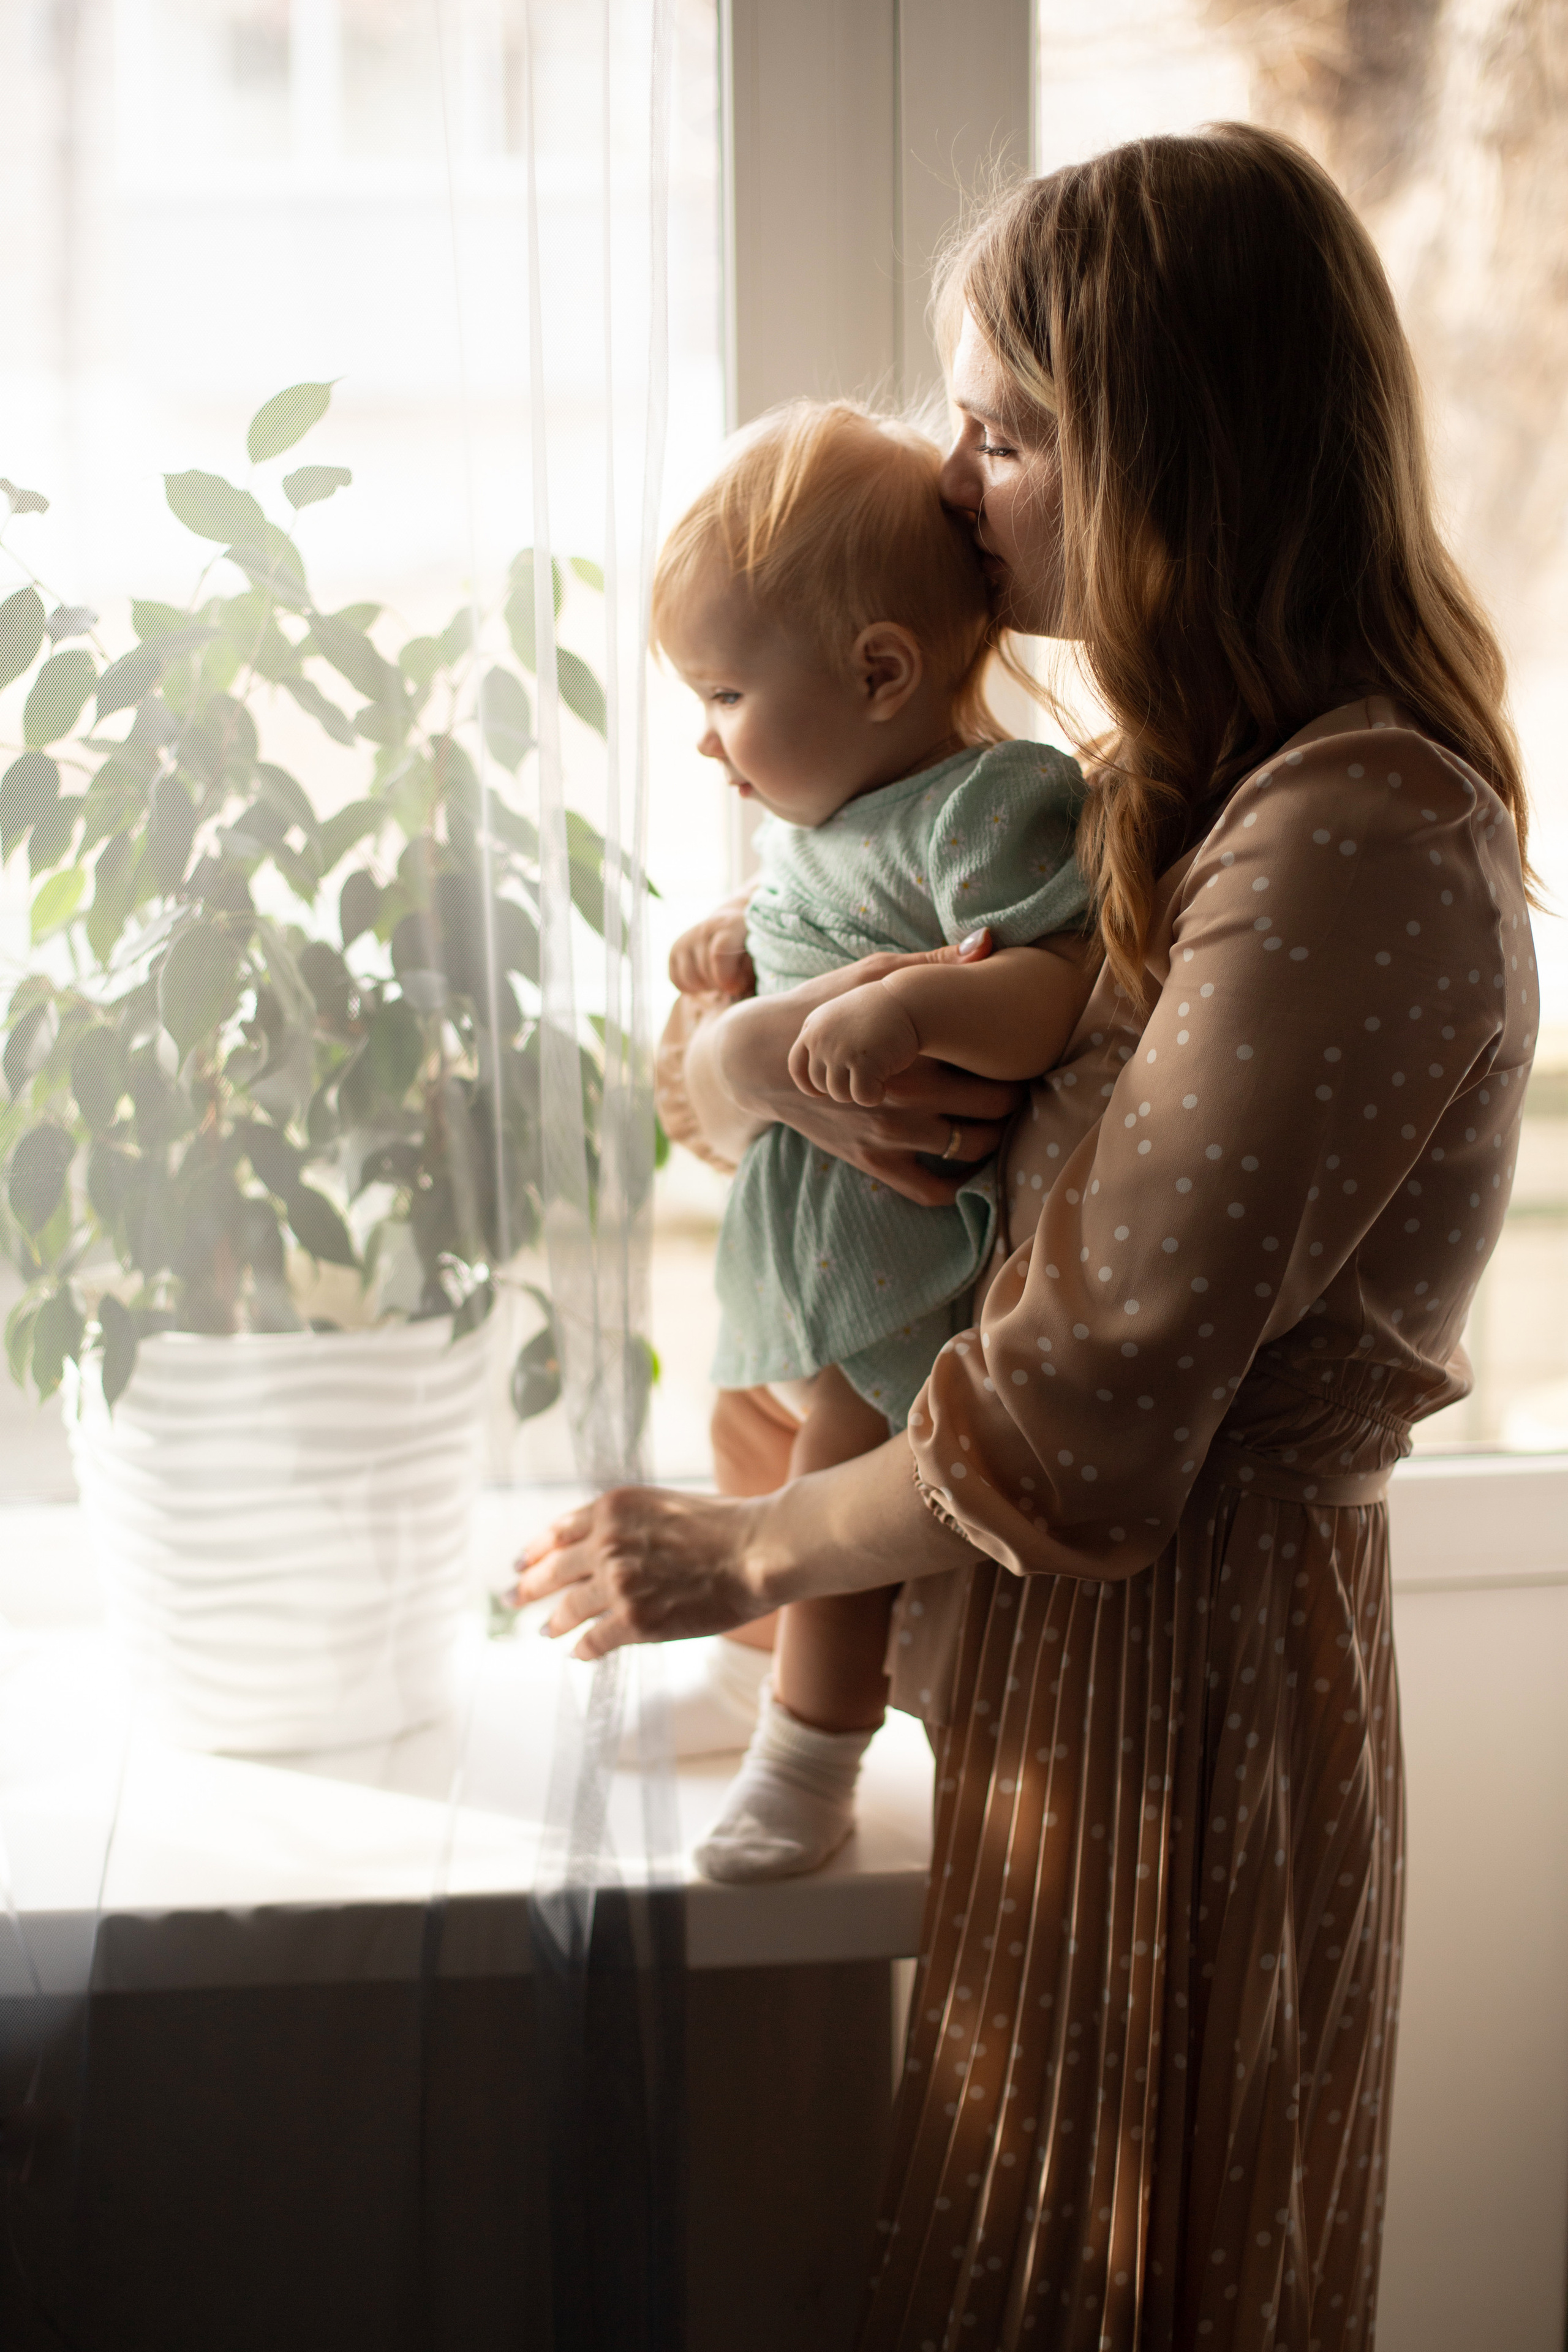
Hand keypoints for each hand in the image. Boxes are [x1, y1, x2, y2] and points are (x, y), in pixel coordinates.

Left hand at [515, 1486, 769, 1658]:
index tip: (521, 1562)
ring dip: (553, 1621)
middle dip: (527, 1587)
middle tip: (510, 1598)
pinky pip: (595, 1639)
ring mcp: (618, 1584)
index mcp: (612, 1508)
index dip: (535, 1550)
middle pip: (552, 1570)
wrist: (757, 1549)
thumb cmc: (724, 1524)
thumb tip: (601, 1547)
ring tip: (544, 1630)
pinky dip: (583, 1648)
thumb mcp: (662, 1504)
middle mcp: (606, 1543)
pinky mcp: (635, 1620)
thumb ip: (626, 1524)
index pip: (557, 1531)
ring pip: (569, 1608)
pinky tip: (577, 1653)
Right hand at [669, 906, 754, 998]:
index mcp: (730, 925)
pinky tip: (707, 979)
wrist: (732, 928)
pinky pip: (678, 981)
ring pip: (690, 979)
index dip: (727, 978)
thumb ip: (752, 969)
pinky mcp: (675, 950)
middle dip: (720, 985)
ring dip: (706, 987)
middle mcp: (705, 928)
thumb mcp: (760, 955)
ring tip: (720, 980)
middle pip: (705, 970)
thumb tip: (736, 985)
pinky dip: (692, 988)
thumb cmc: (752, 948)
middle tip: (732, 983)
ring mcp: (687, 938)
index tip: (737, 987)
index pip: (719, 954)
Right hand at [710, 928, 1019, 1204]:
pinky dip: (957, 1186)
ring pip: (971, 1149)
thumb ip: (933, 962)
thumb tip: (988, 941)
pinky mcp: (873, 1160)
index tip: (1024, 1048)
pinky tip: (966, 1164)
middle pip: (993, 1108)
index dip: (1021, 1056)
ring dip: (995, 1138)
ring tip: (999, 1119)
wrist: (759, 1059)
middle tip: (1020, 1083)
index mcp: (914, 1048)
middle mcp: (907, 1097)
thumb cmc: (822, 1006)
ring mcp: (889, 1134)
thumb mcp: (872, 974)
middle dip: (1015, 1096)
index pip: (995, 1061)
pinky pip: (929, 1190)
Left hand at [789, 980, 920, 1104]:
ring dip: (859, 1092)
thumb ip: (825, 1043)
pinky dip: (874, 1096)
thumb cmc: (880, 1013)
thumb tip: (816, 1083)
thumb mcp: (841, 1020)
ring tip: (876, 1079)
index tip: (821, 1093)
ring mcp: (839, 1050)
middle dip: (842, 1088)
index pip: (796, 1066)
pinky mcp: (862, 1062)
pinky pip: (861, 1096)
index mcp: (813, 1027)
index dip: (808, 1085)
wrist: (907, 1001)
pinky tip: (884, 1085)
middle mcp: (820, 1039)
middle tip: (864, 1078)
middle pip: (820, 1084)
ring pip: (839, 1093)